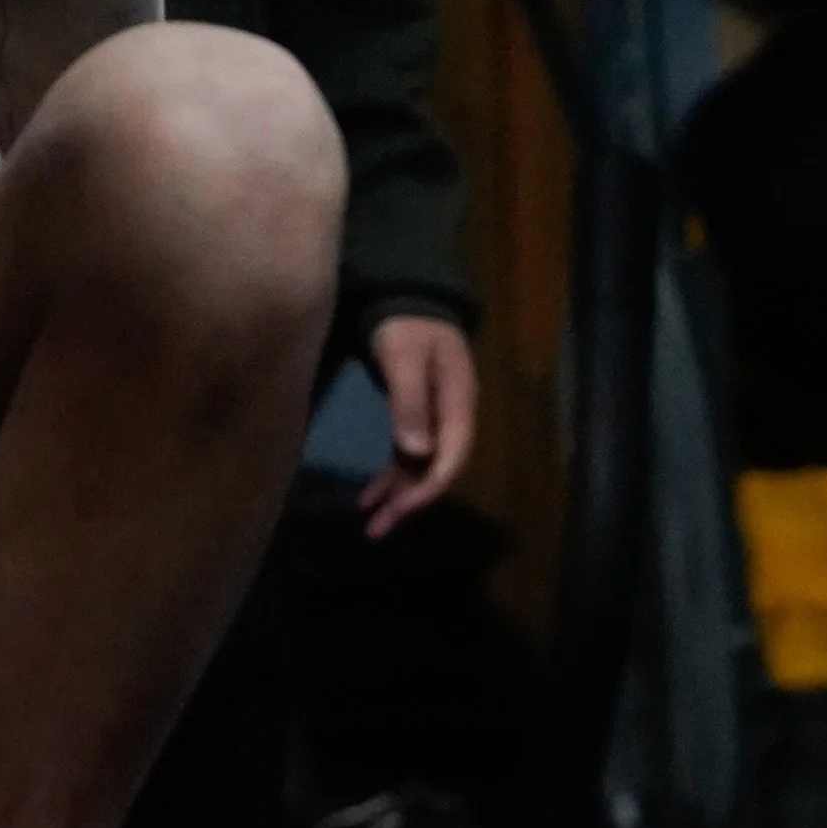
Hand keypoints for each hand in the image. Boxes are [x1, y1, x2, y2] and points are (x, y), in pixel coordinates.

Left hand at [359, 313, 479, 538]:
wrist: (406, 297)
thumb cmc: (406, 325)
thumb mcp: (404, 358)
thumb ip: (409, 403)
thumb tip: (416, 453)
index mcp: (458, 404)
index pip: (451, 457)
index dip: (428, 488)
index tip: (401, 509)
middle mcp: (452, 418)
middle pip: (436, 470)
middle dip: (408, 502)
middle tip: (376, 530)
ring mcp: (435, 420)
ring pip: (419, 468)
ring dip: (396, 496)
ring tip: (369, 523)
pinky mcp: (417, 418)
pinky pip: (406, 456)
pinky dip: (390, 477)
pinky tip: (368, 497)